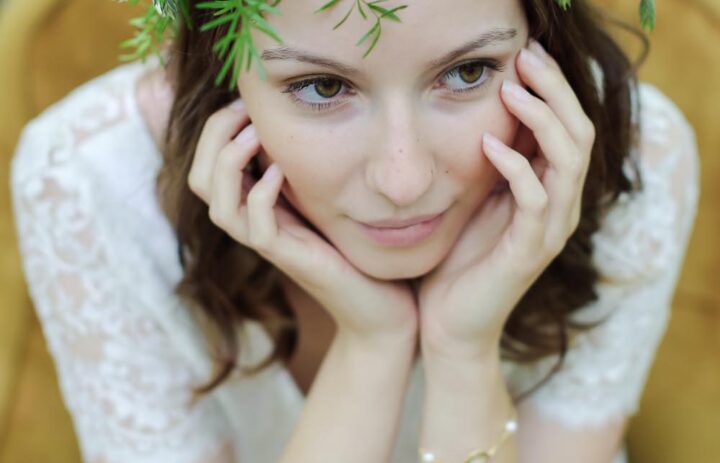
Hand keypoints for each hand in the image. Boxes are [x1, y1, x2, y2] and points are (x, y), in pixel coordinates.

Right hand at [188, 101, 417, 342]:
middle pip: (200, 181)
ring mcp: (269, 244)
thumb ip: (304, 171)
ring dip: (229, 164)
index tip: (244, 99)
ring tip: (252, 134)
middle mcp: (253, 224)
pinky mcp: (289, 260)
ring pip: (219, 206)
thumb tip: (298, 125)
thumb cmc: (355, 250)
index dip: (217, 130)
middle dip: (213, 138)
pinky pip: (257, 229)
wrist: (380, 308)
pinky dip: (262, 195)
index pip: (207, 166)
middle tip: (241, 109)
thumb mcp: (325, 199)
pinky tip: (281, 171)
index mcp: (256, 206)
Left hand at [417, 39, 594, 358]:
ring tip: (511, 91)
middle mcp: (560, 208)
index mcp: (549, 193)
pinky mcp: (528, 252)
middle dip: (556, 92)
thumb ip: (491, 167)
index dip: (555, 90)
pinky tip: (489, 147)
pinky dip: (516, 169)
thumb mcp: (475, 201)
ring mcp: (548, 231)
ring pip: (569, 162)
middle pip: (580, 135)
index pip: (569, 129)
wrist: (448, 323)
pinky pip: (535, 201)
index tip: (526, 56)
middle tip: (528, 58)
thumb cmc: (458, 262)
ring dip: (542, 121)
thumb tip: (485, 118)